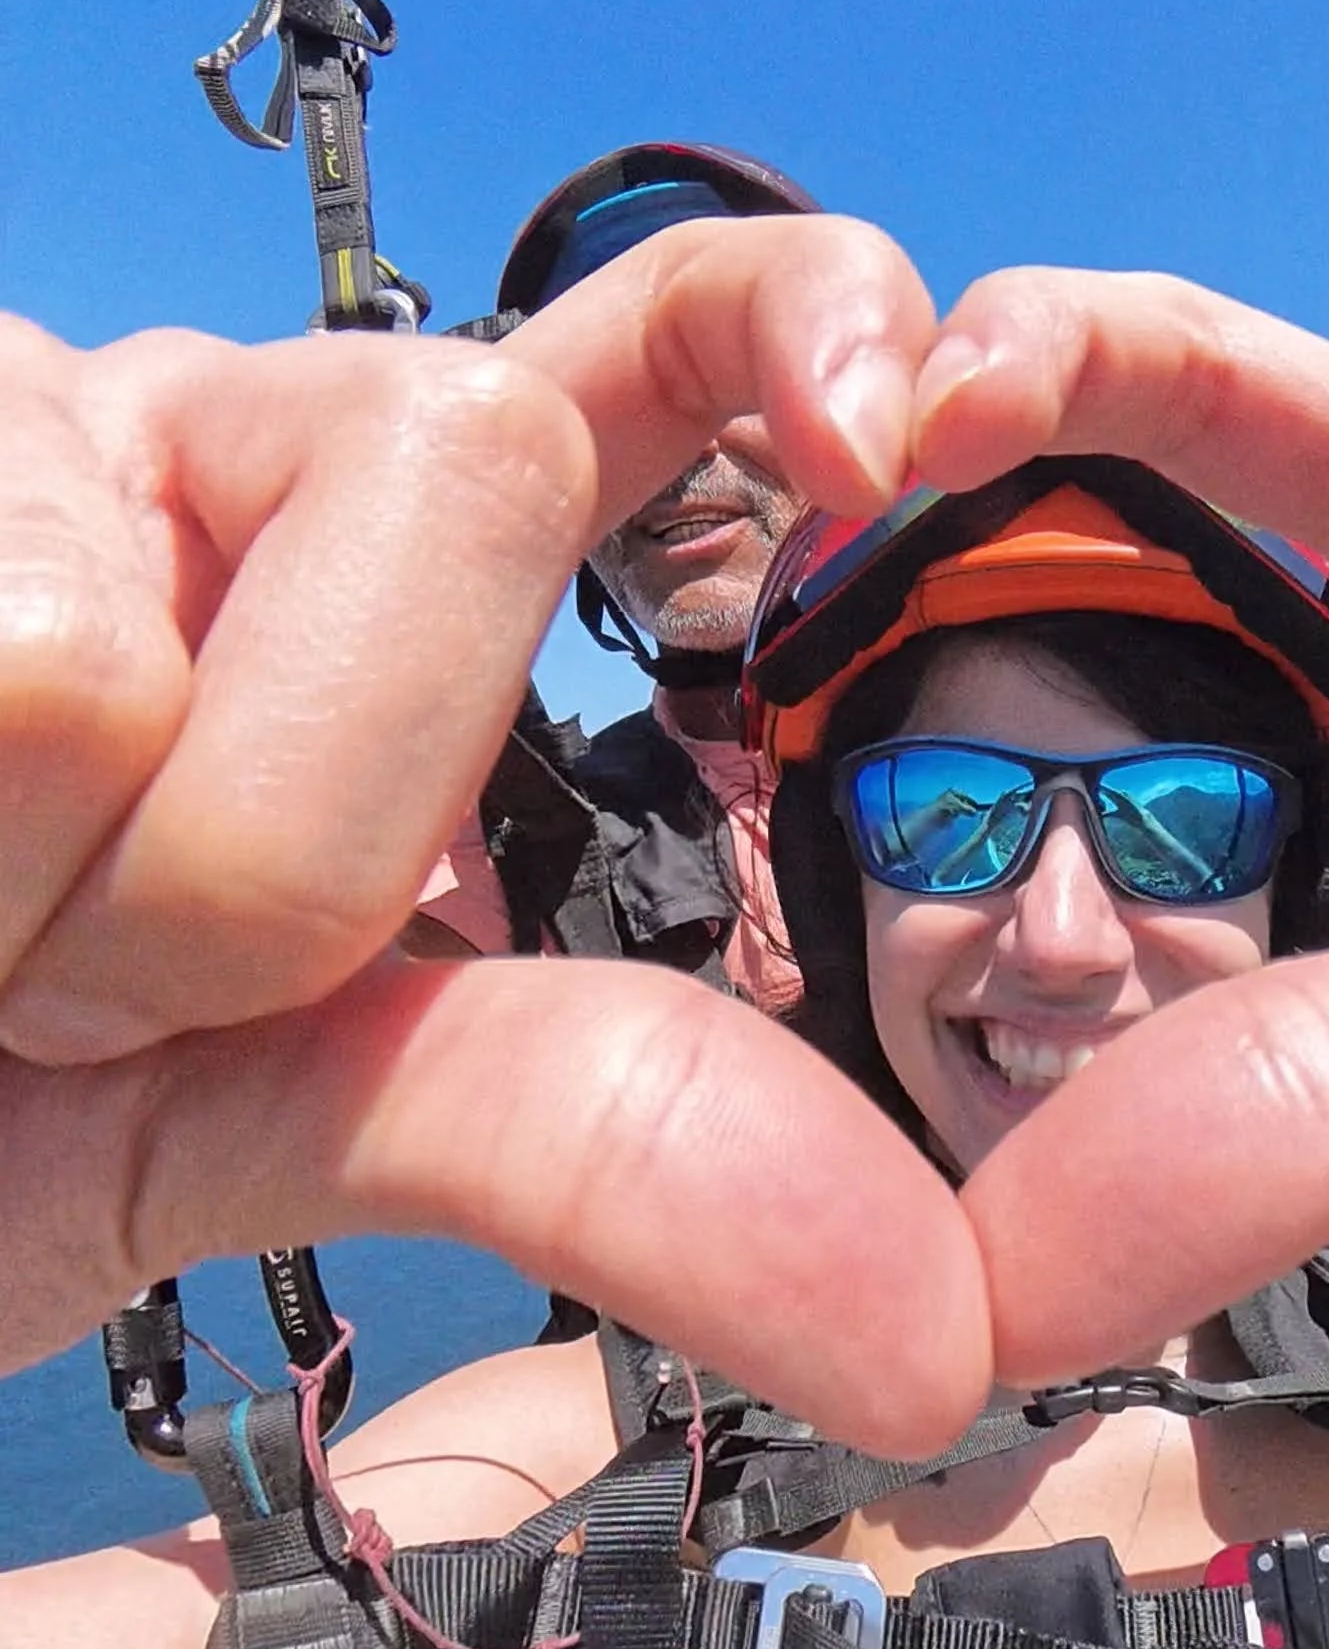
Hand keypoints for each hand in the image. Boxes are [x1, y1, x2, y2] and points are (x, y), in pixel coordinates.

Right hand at [0, 224, 994, 1443]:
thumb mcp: (270, 1117)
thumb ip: (572, 1134)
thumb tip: (918, 1326)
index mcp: (369, 553)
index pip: (649, 336)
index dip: (791, 321)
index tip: (895, 433)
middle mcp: (215, 437)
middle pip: (475, 468)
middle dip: (294, 840)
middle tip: (108, 974)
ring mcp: (32, 431)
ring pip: (154, 651)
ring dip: (64, 911)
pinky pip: (33, 681)